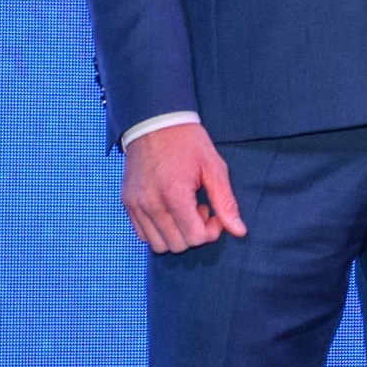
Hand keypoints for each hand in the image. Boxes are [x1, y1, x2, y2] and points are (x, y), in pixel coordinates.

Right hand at [120, 121, 247, 251]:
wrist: (154, 121)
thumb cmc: (187, 142)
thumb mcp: (213, 167)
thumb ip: (226, 202)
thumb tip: (239, 232)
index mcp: (174, 194)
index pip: (195, 238)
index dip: (211, 231)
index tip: (213, 212)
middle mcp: (150, 203)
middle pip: (178, 245)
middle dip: (194, 233)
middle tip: (199, 209)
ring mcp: (135, 204)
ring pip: (159, 244)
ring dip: (176, 234)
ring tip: (183, 210)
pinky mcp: (127, 203)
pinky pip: (143, 234)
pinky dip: (159, 230)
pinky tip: (168, 210)